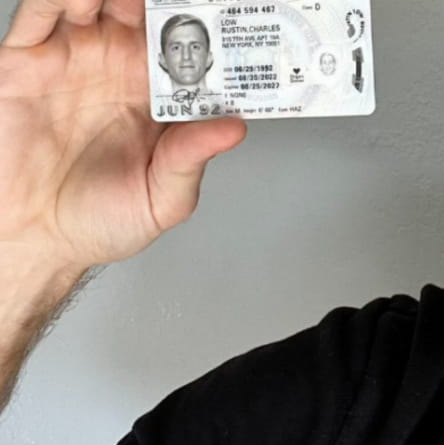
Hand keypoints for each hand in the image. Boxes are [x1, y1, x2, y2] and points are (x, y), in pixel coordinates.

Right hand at [0, 0, 246, 268]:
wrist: (36, 238)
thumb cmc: (98, 223)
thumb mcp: (162, 200)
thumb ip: (192, 159)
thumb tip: (233, 128)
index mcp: (154, 100)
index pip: (187, 47)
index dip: (207, 27)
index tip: (227, 15)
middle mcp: (116, 72)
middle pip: (146, 10)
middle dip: (168, 1)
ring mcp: (74, 60)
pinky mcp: (27, 61)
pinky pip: (42, 11)